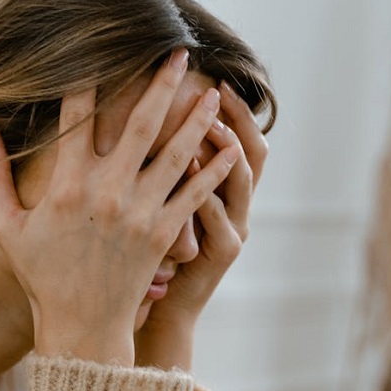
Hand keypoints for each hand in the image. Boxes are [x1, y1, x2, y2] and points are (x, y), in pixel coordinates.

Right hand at [0, 50, 241, 366]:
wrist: (81, 326)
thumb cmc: (42, 275)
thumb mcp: (6, 227)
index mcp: (66, 185)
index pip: (77, 118)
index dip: (87, 82)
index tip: (98, 55)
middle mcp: (107, 192)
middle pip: (141, 123)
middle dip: (162, 84)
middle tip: (178, 54)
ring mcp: (140, 212)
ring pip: (177, 152)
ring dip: (196, 118)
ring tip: (213, 92)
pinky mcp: (164, 233)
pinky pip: (195, 193)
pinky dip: (214, 170)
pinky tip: (229, 147)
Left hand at [135, 81, 268, 370]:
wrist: (158, 311)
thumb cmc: (150, 256)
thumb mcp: (159, 207)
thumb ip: (158, 169)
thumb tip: (137, 118)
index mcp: (222, 191)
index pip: (237, 139)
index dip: (233, 110)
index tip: (213, 79)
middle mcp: (236, 206)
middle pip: (252, 151)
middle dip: (237, 118)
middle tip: (217, 90)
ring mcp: (234, 229)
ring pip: (241, 181)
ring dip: (225, 150)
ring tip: (208, 125)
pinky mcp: (222, 253)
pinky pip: (219, 218)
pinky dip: (208, 194)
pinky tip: (192, 172)